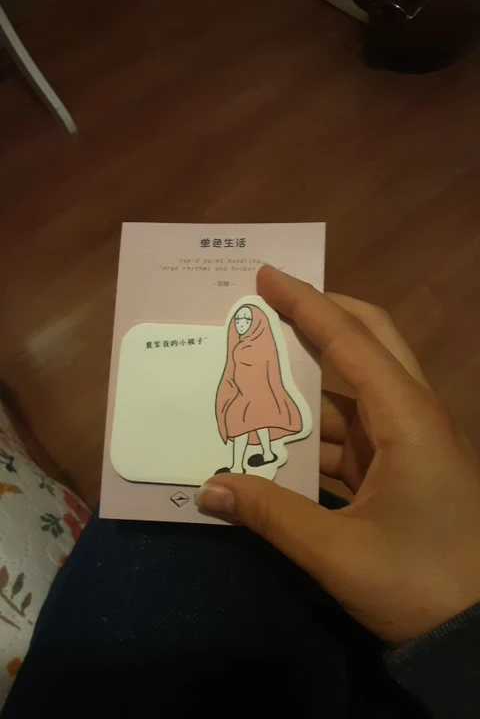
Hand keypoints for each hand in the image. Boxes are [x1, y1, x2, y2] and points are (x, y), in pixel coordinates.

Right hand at [196, 266, 479, 644]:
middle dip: (319, 320)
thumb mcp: (339, 552)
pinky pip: (351, 437)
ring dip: (305, 393)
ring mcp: (408, 442)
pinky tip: (274, 446)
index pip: (351, 340)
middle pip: (368, 344)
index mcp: (407, 418)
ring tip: (250, 385)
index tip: (267, 276)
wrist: (477, 632)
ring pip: (352, 396)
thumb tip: (206, 489)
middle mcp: (411, 416)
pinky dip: (313, 437)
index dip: (307, 304)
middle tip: (268, 308)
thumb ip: (270, 515)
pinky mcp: (401, 469)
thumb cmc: (420, 582)